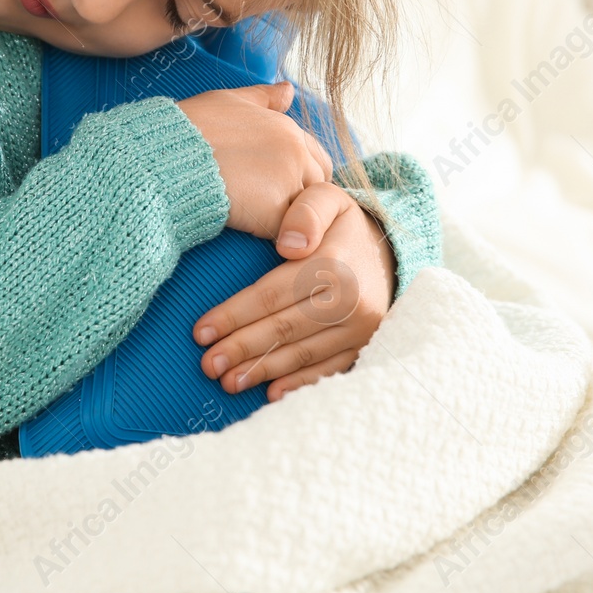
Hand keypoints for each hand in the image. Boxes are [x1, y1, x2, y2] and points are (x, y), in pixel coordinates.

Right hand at [174, 81, 334, 239]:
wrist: (163, 158)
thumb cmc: (187, 130)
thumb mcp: (228, 102)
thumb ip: (264, 99)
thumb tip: (289, 90)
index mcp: (288, 128)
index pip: (318, 159)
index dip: (300, 175)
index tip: (276, 186)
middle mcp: (296, 153)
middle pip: (317, 186)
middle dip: (300, 197)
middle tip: (266, 206)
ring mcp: (289, 183)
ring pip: (304, 211)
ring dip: (287, 216)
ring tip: (255, 218)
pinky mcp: (275, 213)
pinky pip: (285, 232)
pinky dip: (271, 235)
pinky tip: (247, 229)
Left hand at [191, 182, 394, 400]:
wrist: (392, 250)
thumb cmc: (342, 223)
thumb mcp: (327, 198)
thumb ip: (306, 211)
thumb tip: (288, 245)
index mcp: (333, 265)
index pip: (273, 294)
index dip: (234, 315)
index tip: (201, 332)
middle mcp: (350, 302)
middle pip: (284, 329)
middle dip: (241, 349)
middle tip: (207, 365)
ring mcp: (360, 328)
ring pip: (303, 355)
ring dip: (263, 371)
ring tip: (227, 382)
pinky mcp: (365, 345)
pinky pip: (329, 370)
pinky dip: (299, 384)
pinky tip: (271, 394)